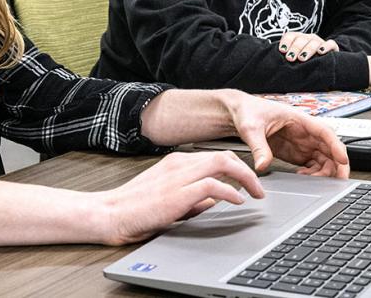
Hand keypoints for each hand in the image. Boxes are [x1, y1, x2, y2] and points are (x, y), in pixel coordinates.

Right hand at [96, 150, 264, 244]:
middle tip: (259, 187)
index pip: (215, 156)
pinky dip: (230, 191)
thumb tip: (213, 203)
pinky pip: (213, 185)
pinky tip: (238, 200)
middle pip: (224, 156)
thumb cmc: (135, 209)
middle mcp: (180, 164)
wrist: (111, 214)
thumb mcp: (169, 200)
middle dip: (247, 170)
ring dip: (245, 178)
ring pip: (223, 163)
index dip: (237, 167)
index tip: (249, 181)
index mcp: (177, 163)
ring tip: (256, 192)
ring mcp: (179, 176)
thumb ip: (193, 199)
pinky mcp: (178, 193)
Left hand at [225, 92, 349, 177]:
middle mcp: (305, 132)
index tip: (343, 160)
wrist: (240, 114)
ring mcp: (303, 143)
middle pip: (331, 148)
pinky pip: (313, 165)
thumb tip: (262, 165)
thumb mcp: (251, 128)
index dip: (336, 146)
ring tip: (313, 181)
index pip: (325, 132)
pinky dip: (313, 175)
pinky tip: (303, 178)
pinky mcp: (297, 153)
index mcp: (299, 120)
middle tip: (337, 182)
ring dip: (324, 172)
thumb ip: (259, 147)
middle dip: (338, 165)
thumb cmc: (249, 112)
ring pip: (325, 159)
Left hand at [277, 32, 338, 61]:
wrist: (326, 61)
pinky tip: (321, 52)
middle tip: (290, 58)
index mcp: (298, 38)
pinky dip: (326, 47)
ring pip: (314, 42)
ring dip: (308, 49)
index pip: (291, 36)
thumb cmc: (306, 61)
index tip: (282, 50)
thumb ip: (287, 59)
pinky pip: (330, 44)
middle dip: (295, 48)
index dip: (286, 42)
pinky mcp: (332, 47)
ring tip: (302, 58)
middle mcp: (309, 38)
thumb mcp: (296, 58)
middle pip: (301, 39)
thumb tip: (274, 65)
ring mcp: (320, 41)